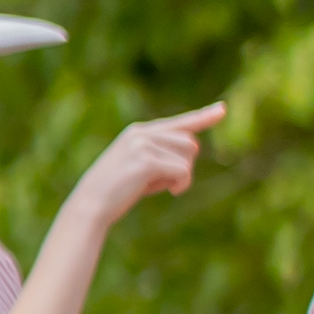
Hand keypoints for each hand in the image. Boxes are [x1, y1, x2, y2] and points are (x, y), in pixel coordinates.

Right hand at [69, 103, 225, 231]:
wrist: (91, 204)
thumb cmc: (117, 191)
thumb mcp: (139, 167)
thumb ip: (161, 154)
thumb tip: (193, 146)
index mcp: (138, 132)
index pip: (179, 122)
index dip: (203, 117)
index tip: (222, 109)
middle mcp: (141, 133)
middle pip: (190, 143)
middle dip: (186, 165)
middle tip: (167, 182)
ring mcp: (143, 145)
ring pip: (188, 156)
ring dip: (183, 176)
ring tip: (162, 186)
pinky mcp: (147, 161)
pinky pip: (183, 170)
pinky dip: (182, 184)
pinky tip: (172, 192)